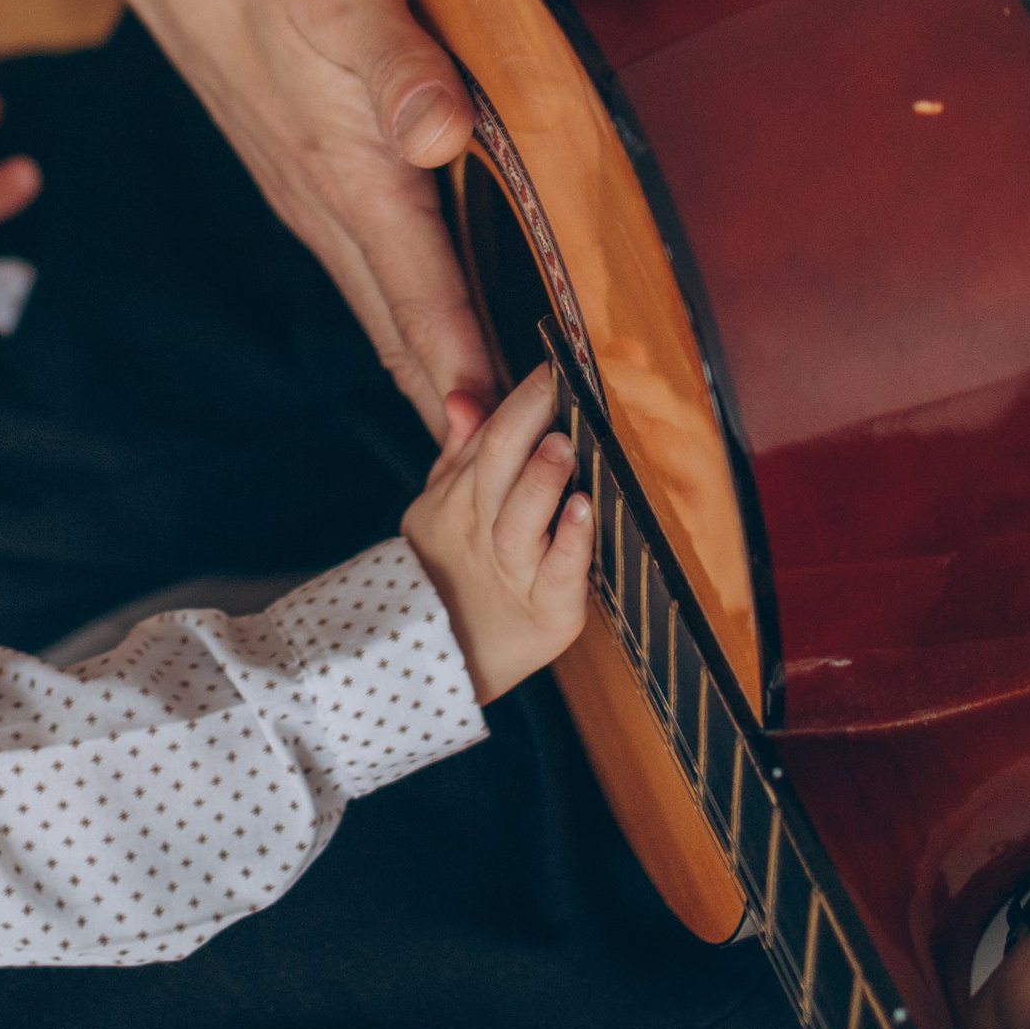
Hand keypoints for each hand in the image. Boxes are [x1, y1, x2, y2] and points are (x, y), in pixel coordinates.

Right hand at [114, 0, 495, 436]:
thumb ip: (399, 63)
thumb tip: (440, 132)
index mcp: (350, 177)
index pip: (423, 302)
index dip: (469, 379)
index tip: (507, 452)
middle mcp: (328, 206)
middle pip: (402, 333)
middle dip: (455, 408)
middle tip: (512, 480)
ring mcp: (311, 198)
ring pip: (382, 308)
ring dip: (431, 372)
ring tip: (483, 434)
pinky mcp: (306, 176)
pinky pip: (369, 271)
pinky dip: (408, 318)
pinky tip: (429, 327)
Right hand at [400, 360, 590, 700]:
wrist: (444, 663)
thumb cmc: (456, 572)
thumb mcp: (445, 508)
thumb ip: (461, 452)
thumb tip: (463, 397)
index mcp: (461, 498)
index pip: (490, 436)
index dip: (522, 400)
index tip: (552, 364)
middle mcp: (483, 529)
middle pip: (498, 465)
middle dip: (530, 422)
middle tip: (558, 387)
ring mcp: (514, 571)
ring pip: (522, 520)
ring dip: (542, 480)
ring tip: (563, 446)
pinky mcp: (548, 612)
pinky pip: (558, 575)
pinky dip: (572, 544)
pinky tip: (585, 513)